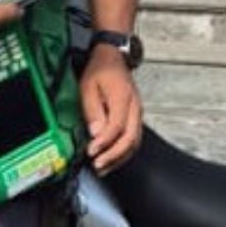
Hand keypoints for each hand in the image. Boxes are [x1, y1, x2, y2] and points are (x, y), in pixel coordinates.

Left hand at [81, 45, 142, 173]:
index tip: (91, 151)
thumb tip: (96, 133)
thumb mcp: (88, 86)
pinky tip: (112, 159)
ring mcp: (137, 114)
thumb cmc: (99, 70)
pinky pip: (133, 139)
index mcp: (123, 98)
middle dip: (113, 156)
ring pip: (134, 142)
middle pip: (130, 139)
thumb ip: (92, 110)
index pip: (117, 127)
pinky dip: (123, 152)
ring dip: (119, 158)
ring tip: (103, 168)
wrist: (112, 58)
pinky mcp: (135, 117)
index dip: (104, 142)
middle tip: (97, 165)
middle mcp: (134, 108)